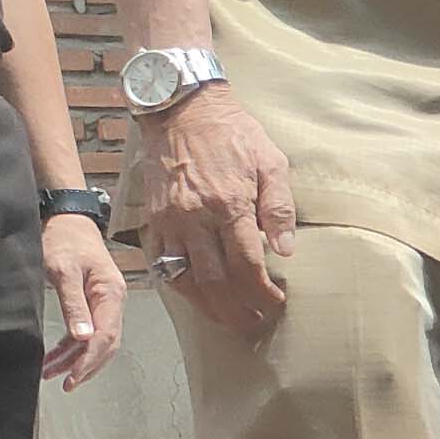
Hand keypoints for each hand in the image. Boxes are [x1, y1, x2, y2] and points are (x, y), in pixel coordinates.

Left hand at [35, 212, 125, 387]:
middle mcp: (113, 301)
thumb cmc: (64, 240)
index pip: (106, 336)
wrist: (67, 220)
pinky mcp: (93, 302)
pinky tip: (57, 358)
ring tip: (50, 373)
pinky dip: (72, 348)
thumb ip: (73, 303)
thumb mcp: (63, 269)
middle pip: (106, 344)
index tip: (71, 377)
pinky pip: (88, 331)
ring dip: (76, 360)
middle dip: (85, 366)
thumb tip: (82, 338)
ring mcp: (105, 303)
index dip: (89, 360)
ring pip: (97, 341)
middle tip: (64, 384)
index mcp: (110, 294)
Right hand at [137, 86, 296, 341]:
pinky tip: (195, 297)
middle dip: (236, 310)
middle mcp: (195, 217)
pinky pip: (162, 262)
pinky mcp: (153, 219)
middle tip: (253, 326)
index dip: (262, 291)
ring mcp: (170, 220)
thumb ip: (279, 208)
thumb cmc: (234, 135)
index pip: (247, 263)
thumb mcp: (271, 162)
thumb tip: (286, 251)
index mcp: (229, 204)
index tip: (276, 305)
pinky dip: (179, 286)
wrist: (181, 111)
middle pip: (215, 280)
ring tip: (227, 320)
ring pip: (185, 277)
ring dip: (206, 306)